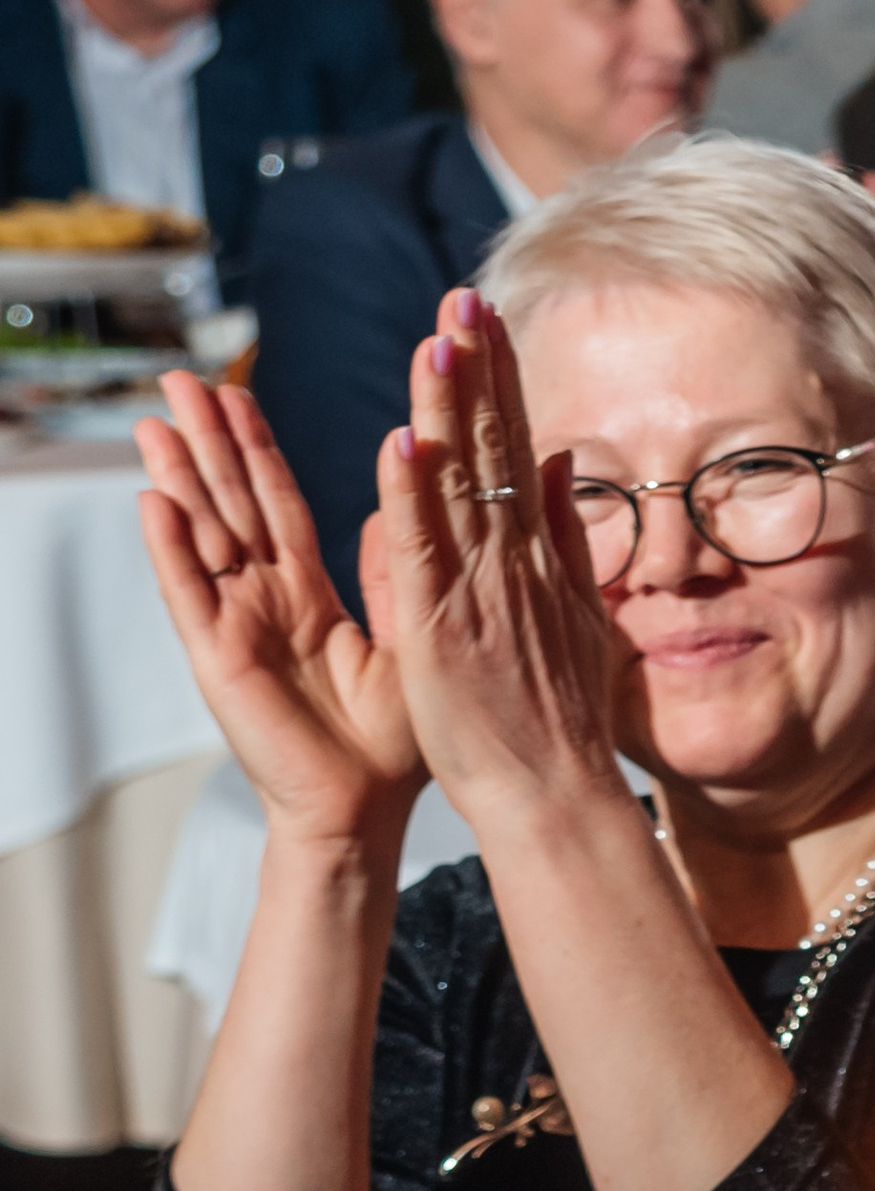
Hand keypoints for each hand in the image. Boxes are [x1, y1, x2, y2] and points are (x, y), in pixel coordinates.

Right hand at [136, 370, 421, 854]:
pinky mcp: (219, 658)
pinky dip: (170, 547)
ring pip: (203, 534)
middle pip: (230, 504)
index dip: (255, 449)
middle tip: (180, 379)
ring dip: (179, 477)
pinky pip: (190, 593)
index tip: (235, 392)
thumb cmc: (390, 744)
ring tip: (157, 420)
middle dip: (207, 442)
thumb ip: (394, 571)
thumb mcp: (407, 639)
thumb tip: (402, 498)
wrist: (365, 811)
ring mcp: (237, 625)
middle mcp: (266, 601)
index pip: (278, 504)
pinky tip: (153, 500)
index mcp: (307, 595)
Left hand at [369, 288, 624, 832]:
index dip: (499, 380)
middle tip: (461, 298)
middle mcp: (511, 561)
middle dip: (475, 370)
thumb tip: (565, 460)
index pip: (516, 449)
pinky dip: (410, 500)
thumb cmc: (560, 720)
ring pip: (456, 486)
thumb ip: (571, 535)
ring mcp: (477, 593)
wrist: (555, 796)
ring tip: (436, 341)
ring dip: (444, 410)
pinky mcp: (438, 631)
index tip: (484, 318)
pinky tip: (402, 444)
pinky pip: (419, 554)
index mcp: (536, 556)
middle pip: (491, 449)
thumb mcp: (582, 615)